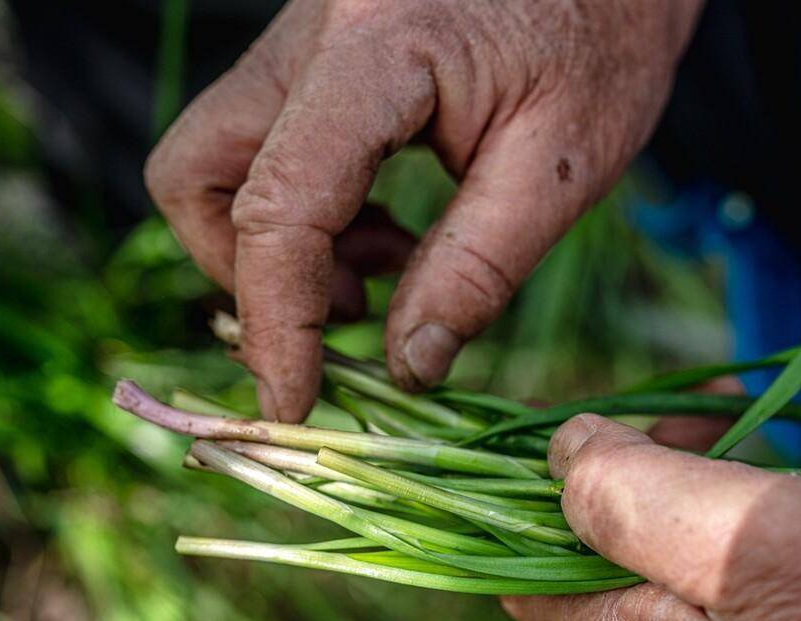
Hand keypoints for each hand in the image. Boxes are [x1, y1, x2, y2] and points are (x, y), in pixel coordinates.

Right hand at [145, 0, 703, 419]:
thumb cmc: (605, 34)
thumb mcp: (563, 164)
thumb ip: (479, 268)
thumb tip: (407, 366)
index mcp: (376, 53)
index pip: (280, 202)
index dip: (276, 320)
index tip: (293, 403)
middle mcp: (310, 36)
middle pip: (196, 170)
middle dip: (247, 271)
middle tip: (349, 312)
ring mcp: (305, 42)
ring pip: (218, 160)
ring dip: (280, 246)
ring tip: (384, 271)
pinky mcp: (320, 60)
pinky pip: (267, 148)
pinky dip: (308, 215)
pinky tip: (390, 233)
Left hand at [503, 414, 800, 620]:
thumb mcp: (754, 533)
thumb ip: (630, 493)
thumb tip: (558, 451)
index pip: (519, 564)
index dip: (545, 483)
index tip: (611, 428)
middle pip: (606, 554)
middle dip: (655, 474)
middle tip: (725, 428)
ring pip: (678, 565)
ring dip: (726, 498)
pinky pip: (739, 599)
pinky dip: (773, 541)